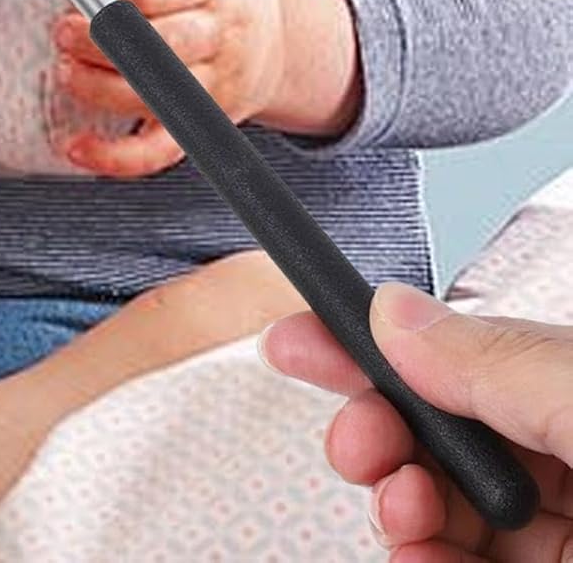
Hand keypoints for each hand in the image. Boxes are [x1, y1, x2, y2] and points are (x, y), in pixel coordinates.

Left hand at [51, 0, 285, 176]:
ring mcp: (215, 86)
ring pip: (156, 99)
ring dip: (100, 90)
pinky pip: (159, 151)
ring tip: (67, 72)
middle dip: (100, 42)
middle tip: (64, 33)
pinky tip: (77, 147)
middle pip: (159, 46)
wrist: (279, 32)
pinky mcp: (202, 124)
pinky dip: (115, 157)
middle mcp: (221, 36)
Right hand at [260, 282, 571, 558]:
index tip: (301, 338)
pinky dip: (421, 560)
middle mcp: (569, 454)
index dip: (376, 342)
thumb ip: (496, 357)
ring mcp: (567, 529)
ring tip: (400, 508)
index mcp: (572, 389)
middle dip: (377, 425)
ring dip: (396, 499)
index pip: (460, 352)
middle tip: (354, 444)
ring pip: (444, 500)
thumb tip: (391, 310)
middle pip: (441, 424)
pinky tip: (414, 556)